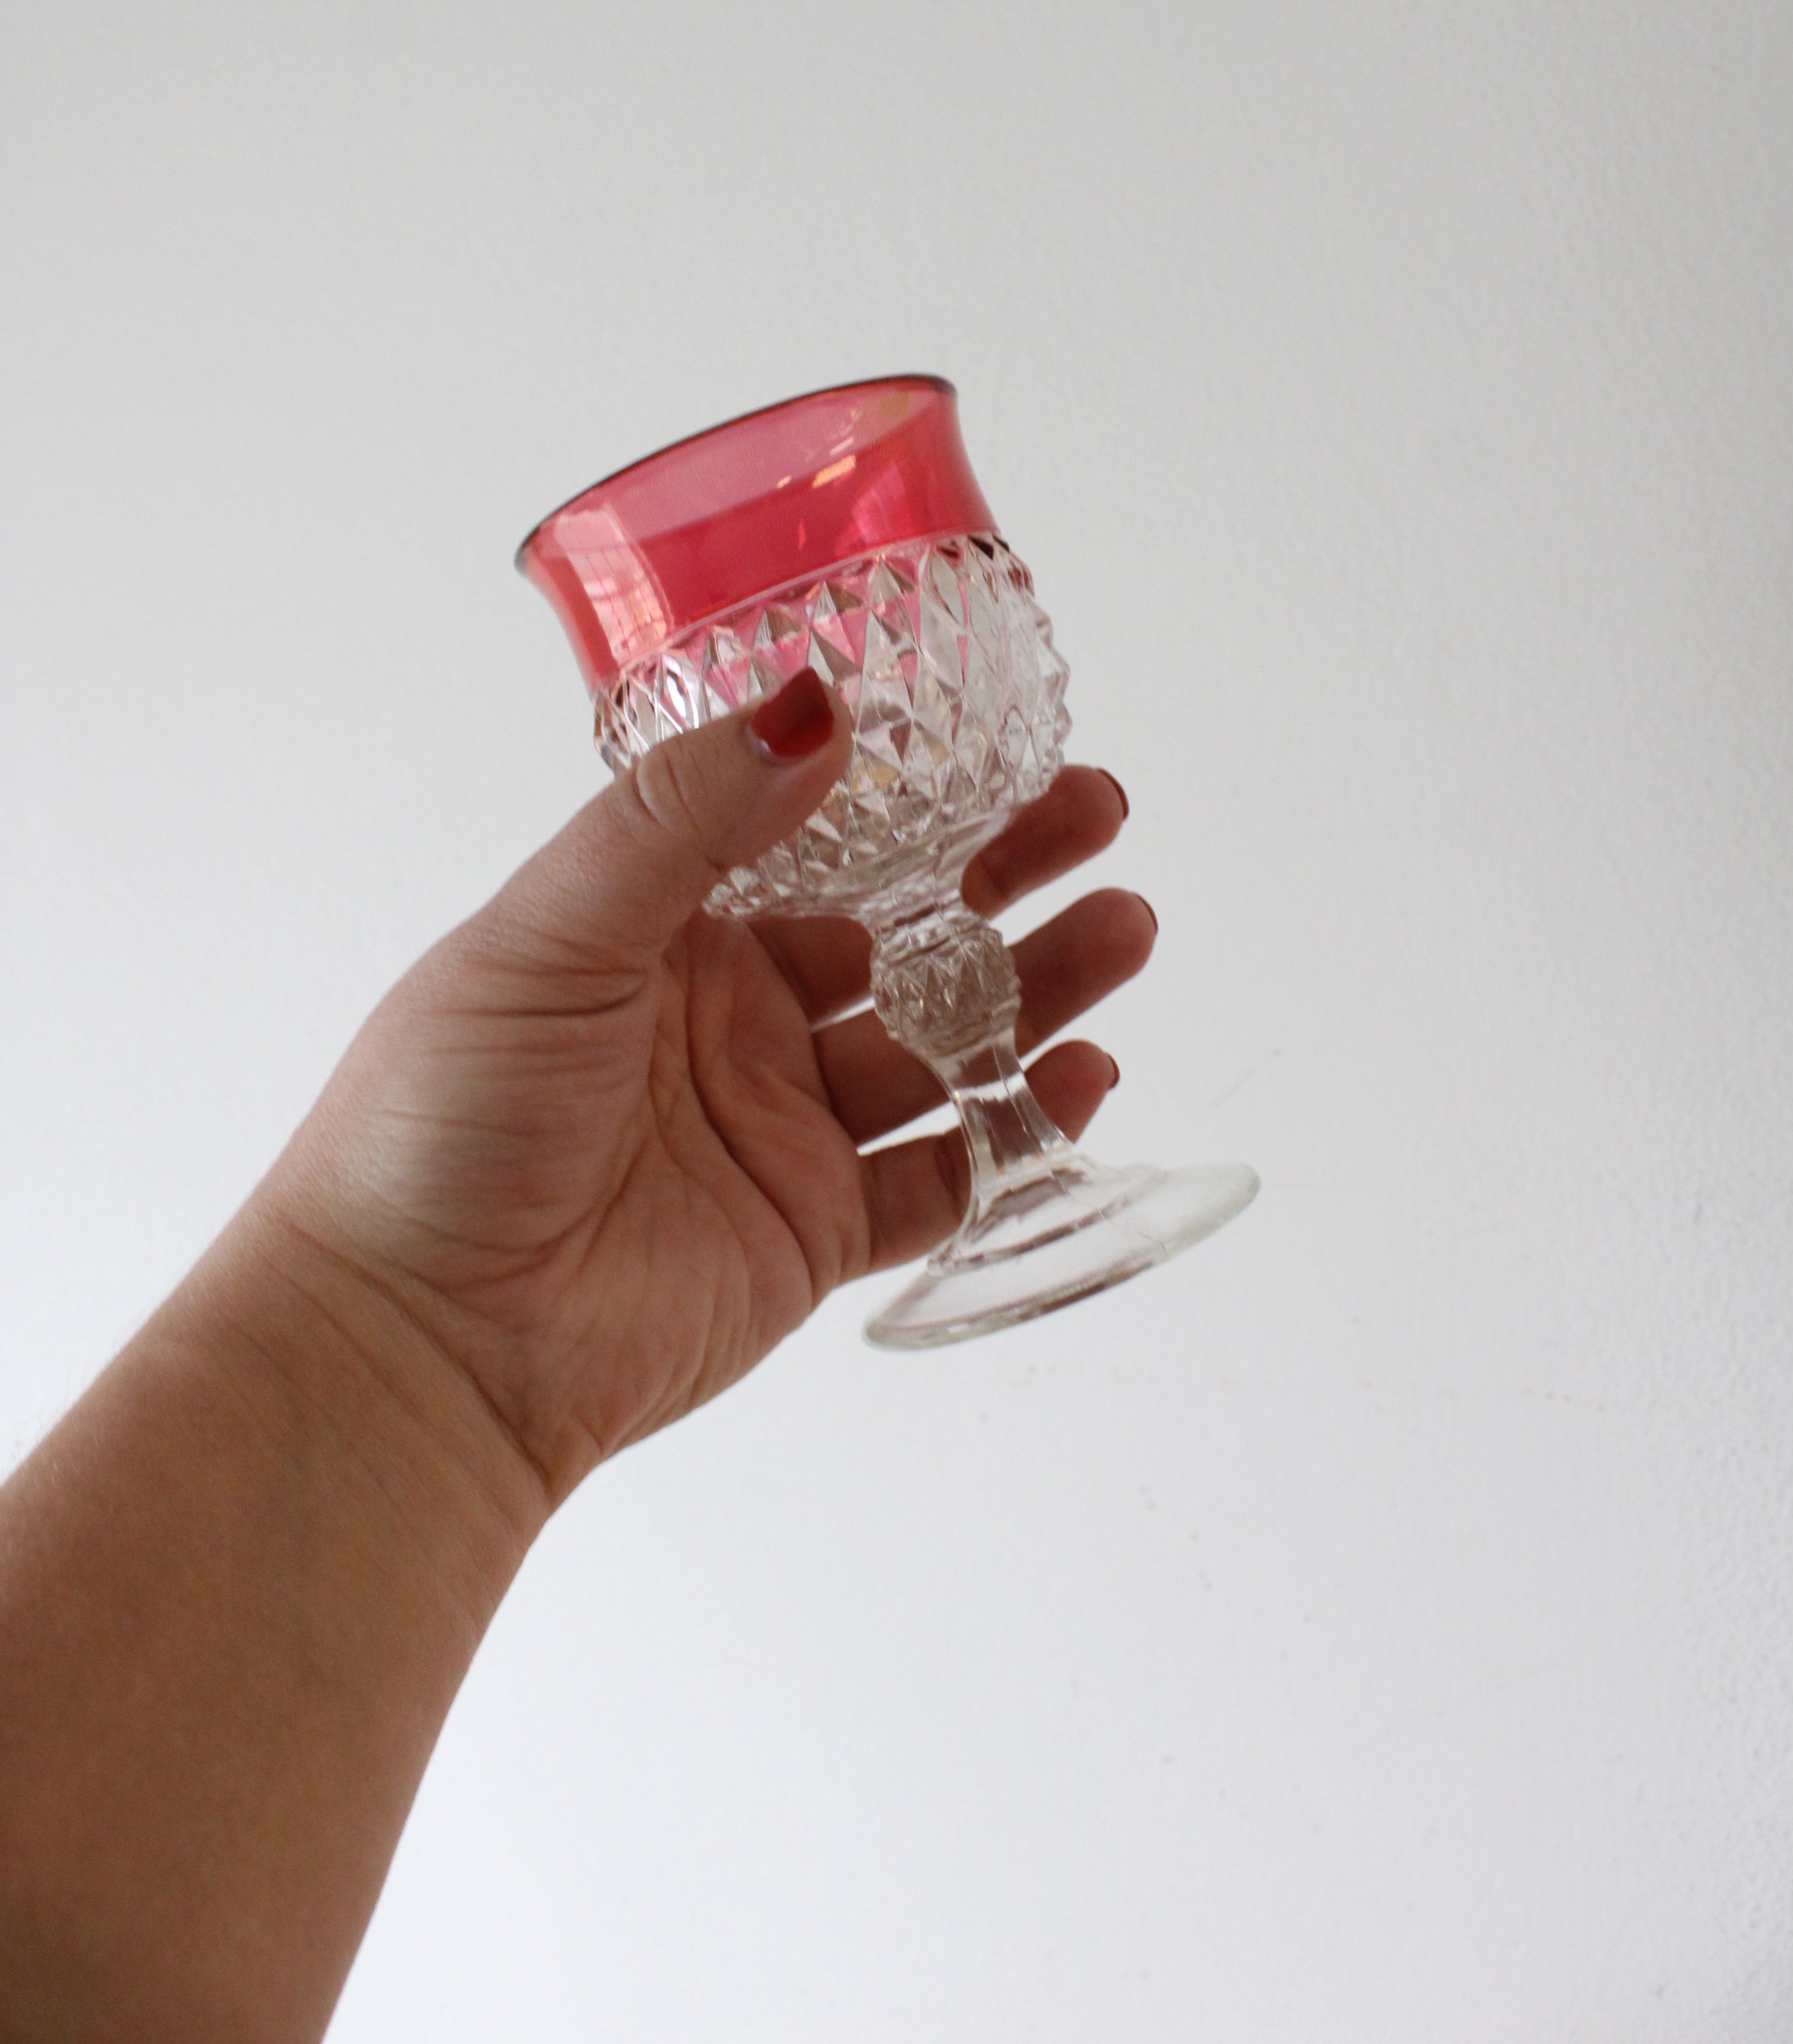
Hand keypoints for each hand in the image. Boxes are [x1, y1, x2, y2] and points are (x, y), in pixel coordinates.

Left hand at [262, 673, 1153, 1506]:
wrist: (418, 1339)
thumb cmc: (443, 1120)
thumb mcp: (551, 933)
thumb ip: (686, 819)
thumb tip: (816, 704)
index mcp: (658, 930)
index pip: (812, 837)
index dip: (909, 791)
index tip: (999, 740)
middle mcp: (728, 1018)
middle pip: (898, 930)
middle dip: (1002, 873)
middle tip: (1098, 818)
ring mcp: (776, 1127)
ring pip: (938, 1045)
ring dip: (1033, 989)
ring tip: (1123, 930)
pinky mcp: (809, 1231)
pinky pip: (938, 1176)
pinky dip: (1014, 1133)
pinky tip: (1080, 1079)